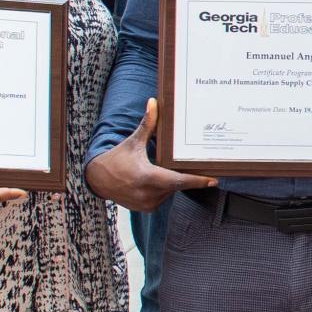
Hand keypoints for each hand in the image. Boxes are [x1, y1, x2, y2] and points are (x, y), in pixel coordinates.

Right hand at [87, 100, 218, 211]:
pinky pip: (163, 198)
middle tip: (199, 166)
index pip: (178, 181)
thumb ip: (147, 124)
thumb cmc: (117, 158)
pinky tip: (158, 179)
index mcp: (146, 177)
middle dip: (186, 176)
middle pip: (176, 184)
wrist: (98, 180)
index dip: (197, 181)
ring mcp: (147, 204)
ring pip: (171, 191)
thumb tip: (153, 102)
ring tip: (165, 170)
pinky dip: (164, 189)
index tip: (214, 180)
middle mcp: (148, 194)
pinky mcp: (146, 209)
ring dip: (172, 182)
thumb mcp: (133, 141)